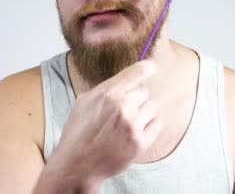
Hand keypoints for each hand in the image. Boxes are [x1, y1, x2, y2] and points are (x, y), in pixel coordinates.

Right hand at [48, 60, 162, 186]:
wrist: (76, 165)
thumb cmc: (78, 133)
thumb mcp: (83, 103)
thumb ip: (105, 89)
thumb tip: (126, 79)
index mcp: (107, 93)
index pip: (137, 72)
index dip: (147, 68)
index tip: (151, 68)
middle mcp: (122, 106)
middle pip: (145, 91)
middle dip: (136, 100)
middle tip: (123, 113)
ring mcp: (132, 125)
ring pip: (151, 108)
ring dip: (143, 115)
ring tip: (127, 125)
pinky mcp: (140, 143)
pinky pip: (157, 124)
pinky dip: (150, 128)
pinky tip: (134, 134)